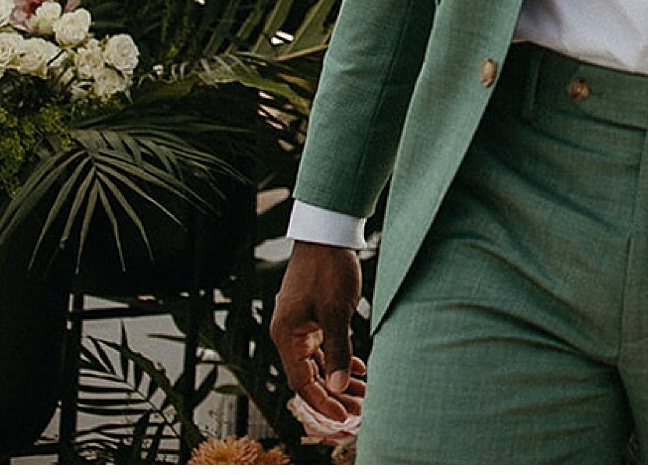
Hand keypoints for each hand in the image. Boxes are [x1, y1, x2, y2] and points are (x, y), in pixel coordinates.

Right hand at [271, 240, 366, 432]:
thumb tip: (336, 388)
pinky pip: (322, 349)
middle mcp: (288, 333)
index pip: (301, 382)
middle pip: (308, 377)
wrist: (328, 230)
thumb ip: (337, 351)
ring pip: (317, 364)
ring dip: (338, 379)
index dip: (321, 403)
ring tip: (361, 394)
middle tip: (357, 409)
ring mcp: (299, 325)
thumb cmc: (328, 266)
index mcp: (286, 335)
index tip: (343, 416)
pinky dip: (338, 360)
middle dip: (332, 395)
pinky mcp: (311, 317)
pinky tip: (358, 369)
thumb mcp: (335, 311)